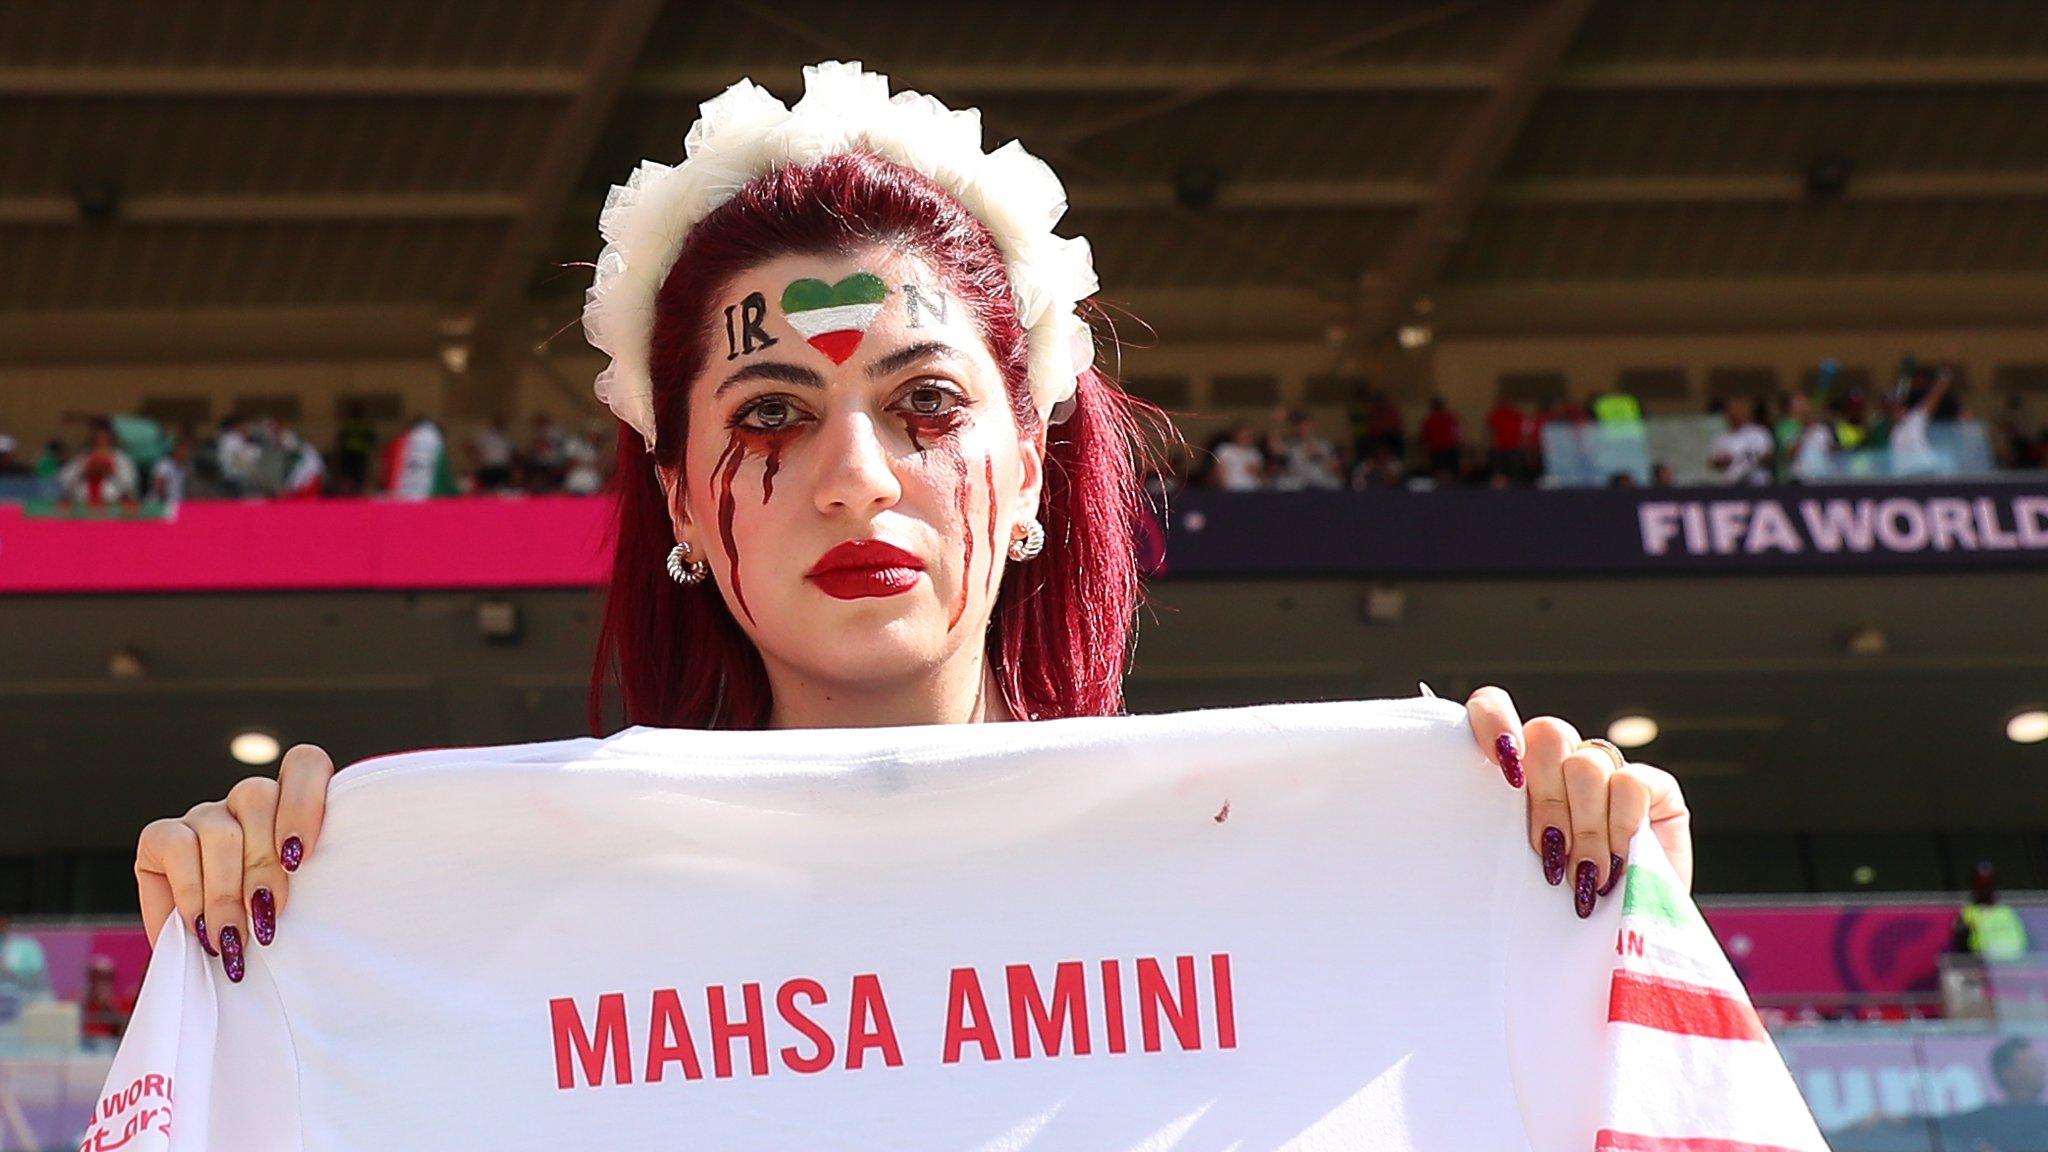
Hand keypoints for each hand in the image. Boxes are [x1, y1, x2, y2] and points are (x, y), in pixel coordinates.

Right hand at [133, 744, 335, 981]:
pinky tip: (200, 925)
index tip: (301, 855)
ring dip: (227, 889)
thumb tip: (319, 897)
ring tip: (232, 935)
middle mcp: (246, 803)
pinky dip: (191, 891)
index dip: (303, 800)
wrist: (214, 964)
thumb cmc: (267, 932)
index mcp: (291, 807)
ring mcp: (204, 815)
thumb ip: (312, 887)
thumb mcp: (302, 909)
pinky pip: (177, 846)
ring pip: (220, 828)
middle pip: (257, 798)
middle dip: (263, 866)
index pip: (304, 764)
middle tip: (266, 921)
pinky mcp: (161, 836)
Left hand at [1463, 686, 1691, 916]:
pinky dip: (1621, 827)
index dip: (1494, 720)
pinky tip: (1618, 866)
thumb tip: (1455, 836)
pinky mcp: (1654, 787)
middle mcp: (1559, 761)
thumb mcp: (1509, 872)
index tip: (1504, 767)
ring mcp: (1608, 770)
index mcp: (1513, 770)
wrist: (1615, 947)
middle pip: (1547, 735)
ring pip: (1587, 764)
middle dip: (1548, 802)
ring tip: (1583, 876)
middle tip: (1549, 857)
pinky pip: (1632, 784)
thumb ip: (1491, 834)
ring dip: (1585, 827)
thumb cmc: (1550, 914)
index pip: (1493, 708)